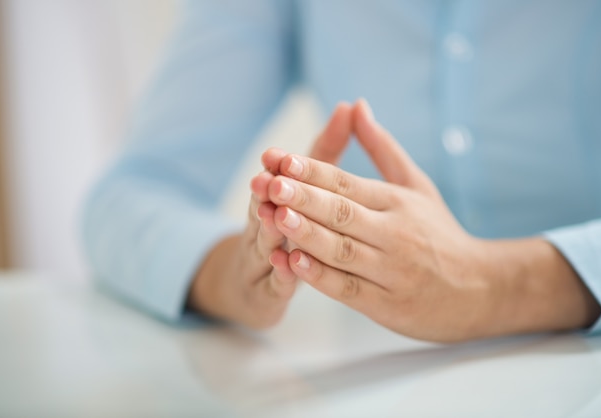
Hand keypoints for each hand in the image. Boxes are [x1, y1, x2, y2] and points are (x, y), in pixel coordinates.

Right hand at [187, 103, 352, 327]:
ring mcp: (263, 260)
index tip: (276, 154)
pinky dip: (280, 273)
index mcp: (276, 200)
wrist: (250, 284)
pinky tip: (286, 264)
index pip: (276, 180)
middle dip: (270, 194)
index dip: (276, 169)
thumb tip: (350, 105)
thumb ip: (325, 153)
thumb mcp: (305, 190)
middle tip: (272, 182)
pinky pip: (275, 282)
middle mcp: (265, 227)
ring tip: (274, 218)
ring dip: (270, 230)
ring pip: (266, 243)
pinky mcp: (267, 292)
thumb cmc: (286, 228)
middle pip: (267, 207)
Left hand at [266, 100, 600, 340]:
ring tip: (275, 217)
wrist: (479, 289)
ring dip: (306, 234)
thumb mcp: (417, 184)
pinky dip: (321, 276)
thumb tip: (356, 105)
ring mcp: (390, 270)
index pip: (348, 182)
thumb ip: (382, 147)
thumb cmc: (440, 233)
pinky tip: (294, 262)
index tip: (281, 159)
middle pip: (342, 213)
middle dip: (304, 198)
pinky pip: (348, 288)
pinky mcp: (386, 304)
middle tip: (271, 183)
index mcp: (397, 201)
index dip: (313, 171)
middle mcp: (394, 232)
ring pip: (342, 250)